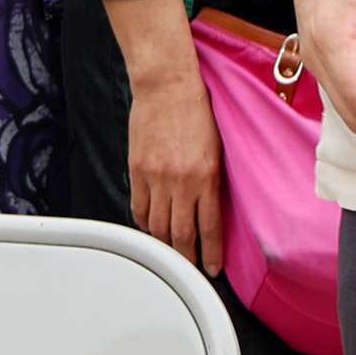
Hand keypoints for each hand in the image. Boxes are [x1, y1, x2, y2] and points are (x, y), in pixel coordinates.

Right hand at [129, 74, 225, 274]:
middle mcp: (181, 181)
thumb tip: (212, 210)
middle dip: (187, 258)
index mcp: (206, 175)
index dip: (211, 254)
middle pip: (181, 235)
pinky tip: (151, 228)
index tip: (213, 269)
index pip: (209, 228)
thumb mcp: (218, 146)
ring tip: (172, 252)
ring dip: (165, 244)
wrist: (167, 85)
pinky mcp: (137, 171)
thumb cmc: (197, 109)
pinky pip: (138, 208)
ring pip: (157, 227)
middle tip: (191, 269)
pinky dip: (144, 223)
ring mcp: (156, 177)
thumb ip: (214, 181)